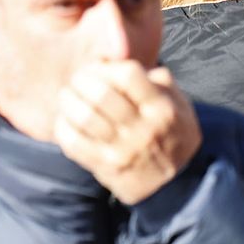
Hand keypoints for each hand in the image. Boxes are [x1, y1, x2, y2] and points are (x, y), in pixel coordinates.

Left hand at [54, 61, 202, 204]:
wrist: (180, 185)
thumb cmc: (172, 135)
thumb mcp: (180, 105)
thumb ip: (157, 79)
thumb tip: (121, 58)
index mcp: (163, 110)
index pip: (128, 74)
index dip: (107, 66)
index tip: (100, 68)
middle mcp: (144, 130)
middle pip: (101, 94)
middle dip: (82, 80)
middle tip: (78, 80)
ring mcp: (123, 151)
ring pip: (84, 117)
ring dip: (68, 101)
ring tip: (67, 96)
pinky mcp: (105, 167)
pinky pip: (73, 142)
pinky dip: (63, 126)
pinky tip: (65, 119)